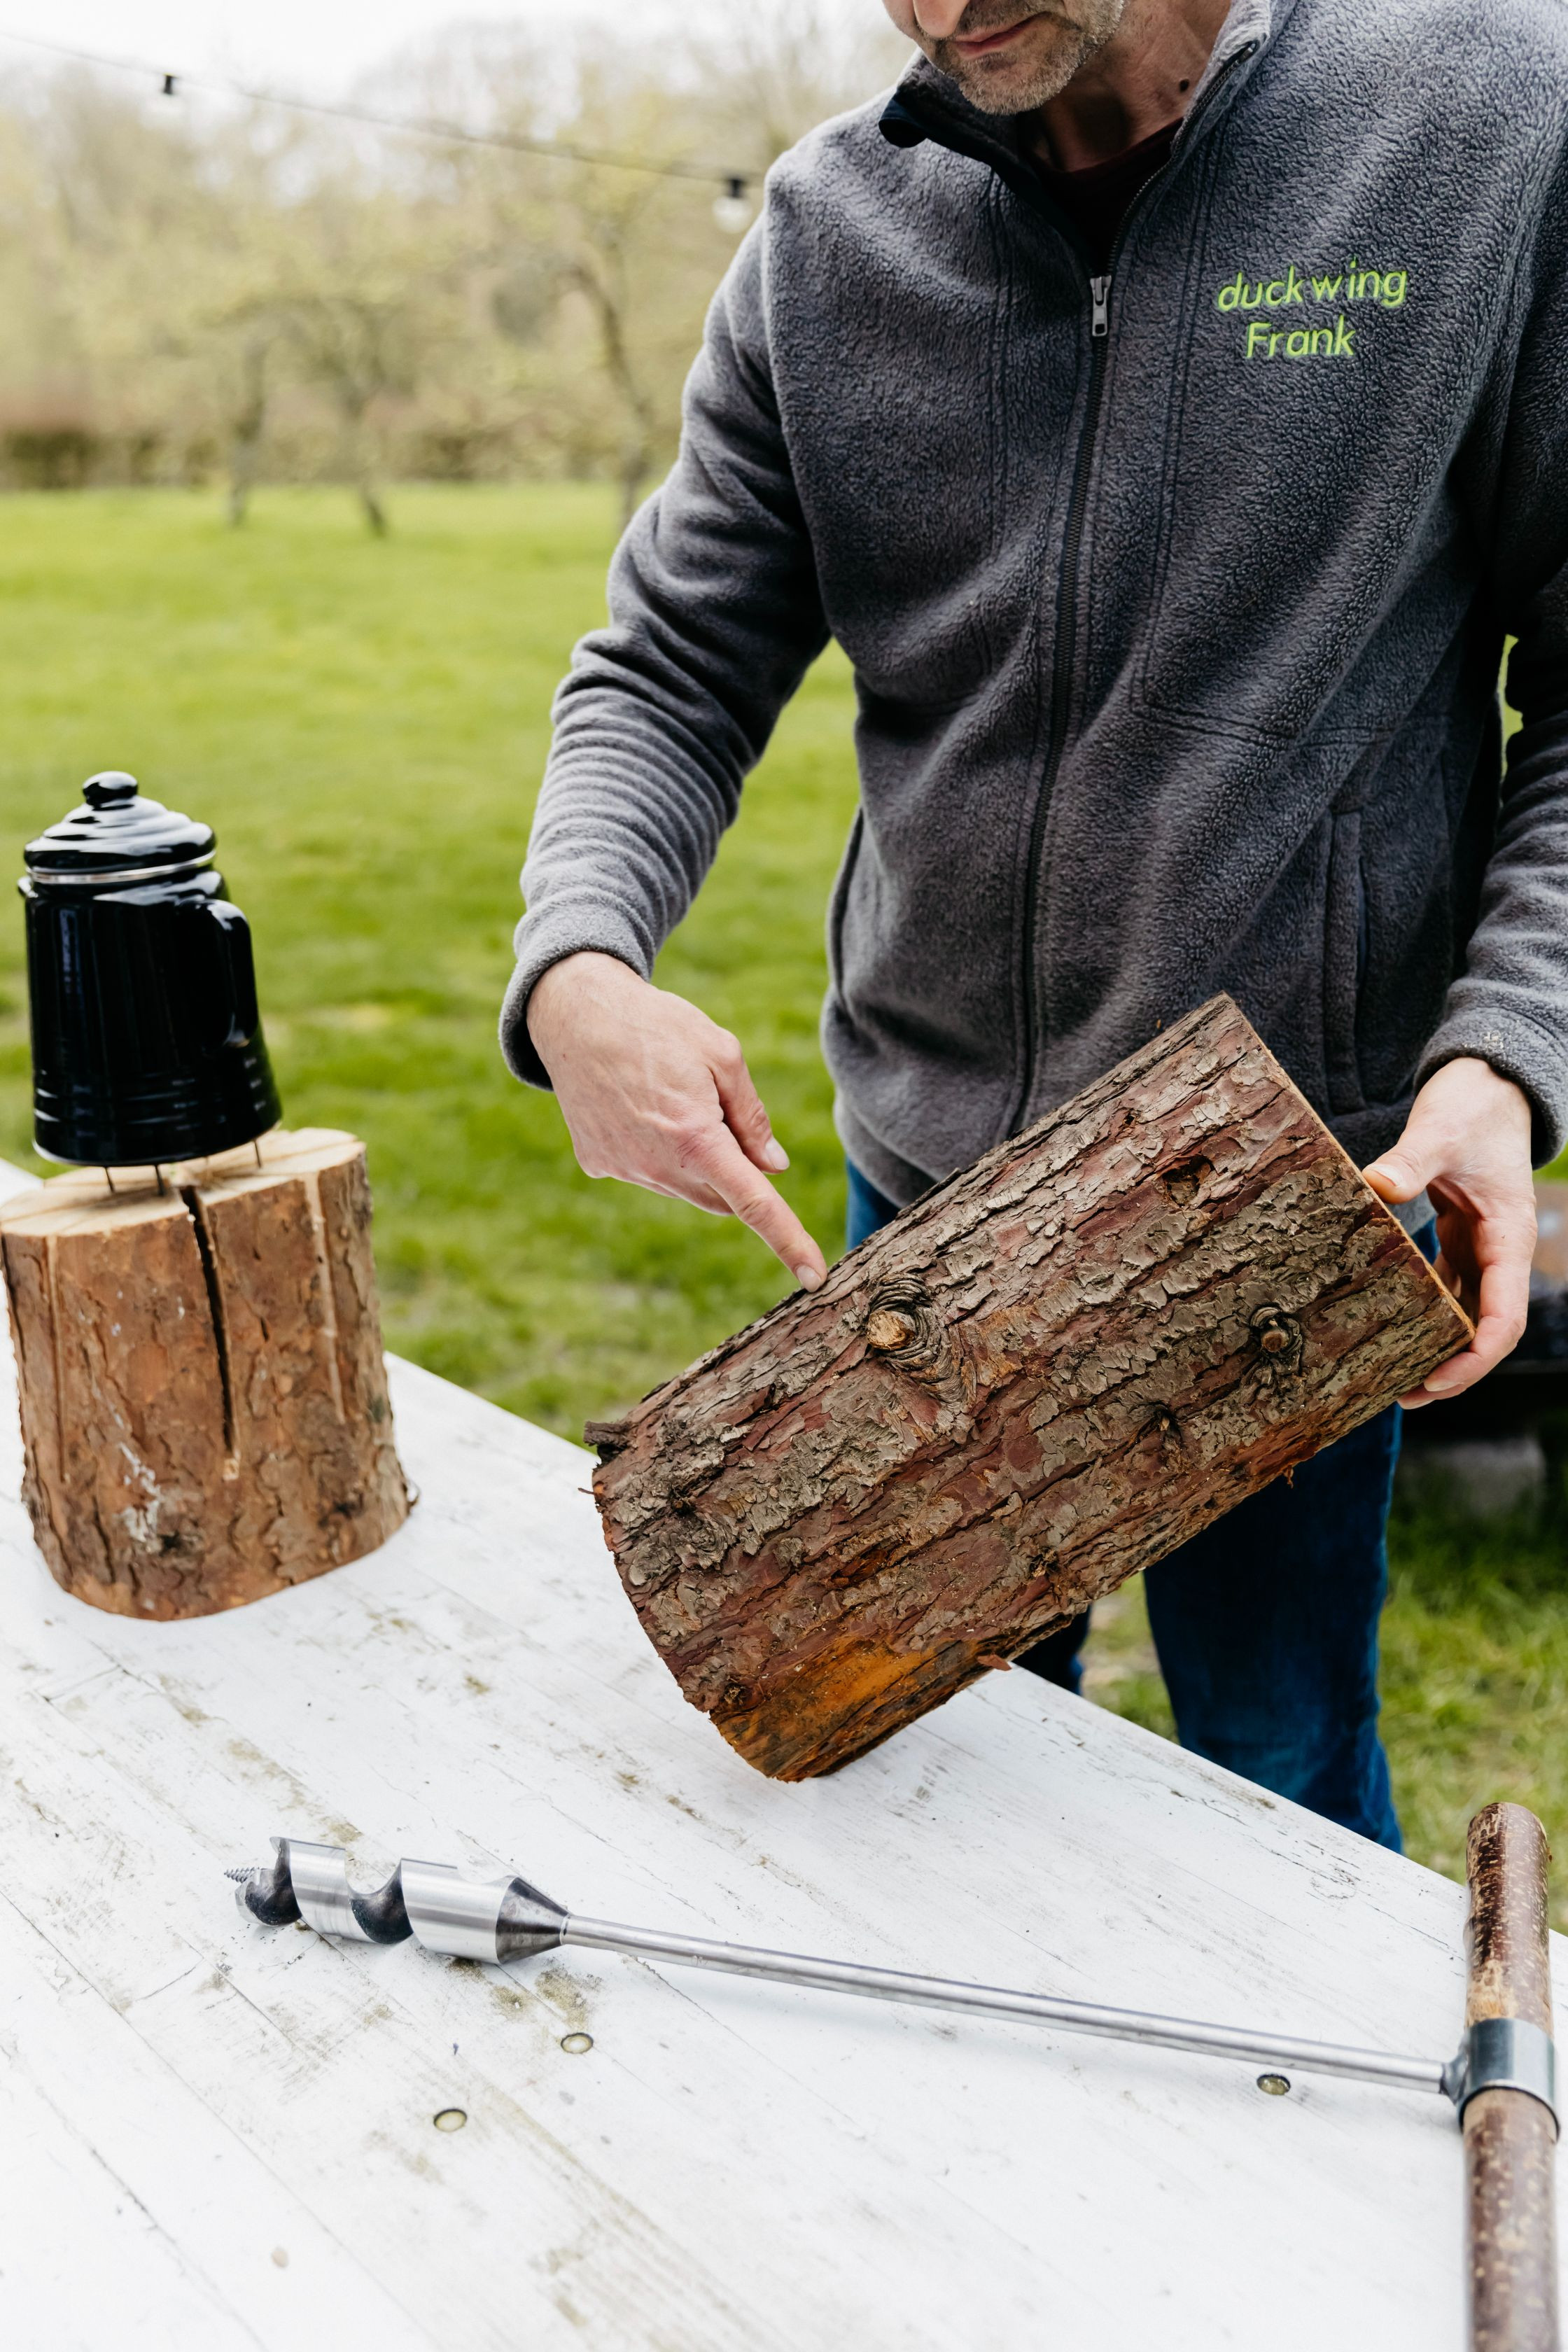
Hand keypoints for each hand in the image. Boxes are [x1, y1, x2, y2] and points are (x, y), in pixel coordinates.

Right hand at [526, 951, 826, 1290]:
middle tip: (718, 1110)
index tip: (814, 1276)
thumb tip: (773, 1167)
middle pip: (721, 1195)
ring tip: (670, 1097)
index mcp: (697, 1138)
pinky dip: (657, 1152)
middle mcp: (657, 1165)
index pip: (755, 1202)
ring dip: (694, 1159)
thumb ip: (751, 1117)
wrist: (574, 1013)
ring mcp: (624, 1169)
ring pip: (684, 1186)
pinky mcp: (599, 1164)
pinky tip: (637, 1106)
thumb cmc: (657, 1025)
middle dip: (735, 1170)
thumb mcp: (722, 1054)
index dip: (789, 1240)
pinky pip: (646, 1172)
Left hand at [1363, 1057, 1535, 1406]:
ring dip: (1438, 1348)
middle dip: (1453, 1369)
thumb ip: (1410, 1161)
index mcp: (1508, 1238)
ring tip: (1392, 1380)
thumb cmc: (1472, 1105)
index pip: (1504, 1317)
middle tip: (1404, 1397)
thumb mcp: (1439, 1130)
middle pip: (1486, 1329)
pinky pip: (1447, 1290)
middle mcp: (1499, 1252)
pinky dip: (1426, 1315)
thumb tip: (1376, 1185)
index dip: (1475, 1358)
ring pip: (1467, 1314)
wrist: (1489, 1081)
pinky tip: (1391, 1332)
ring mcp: (1481, 1247)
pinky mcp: (1459, 1238)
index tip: (1436, 1382)